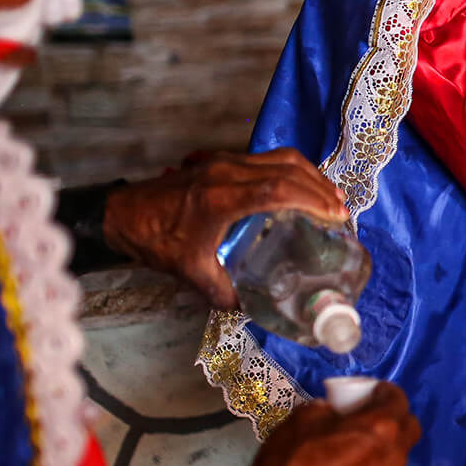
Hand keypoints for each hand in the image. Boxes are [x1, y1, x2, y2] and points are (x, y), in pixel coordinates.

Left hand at [101, 148, 348, 308]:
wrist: (124, 214)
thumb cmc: (156, 241)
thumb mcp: (192, 271)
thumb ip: (225, 292)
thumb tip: (256, 308)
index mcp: (220, 199)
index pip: (277, 189)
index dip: (311, 199)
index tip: (334, 214)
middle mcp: (227, 172)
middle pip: (287, 168)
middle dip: (320, 188)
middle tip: (341, 211)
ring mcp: (226, 161)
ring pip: (280, 158)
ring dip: (310, 175)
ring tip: (331, 197)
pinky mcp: (224, 160)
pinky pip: (268, 158)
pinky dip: (293, 171)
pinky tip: (303, 187)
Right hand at [239, 381, 420, 465]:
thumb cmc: (289, 463)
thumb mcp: (301, 419)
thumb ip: (326, 409)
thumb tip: (333, 412)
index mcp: (379, 429)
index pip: (398, 399)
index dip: (385, 391)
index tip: (372, 391)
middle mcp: (391, 456)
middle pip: (409, 428)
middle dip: (395, 416)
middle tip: (370, 414)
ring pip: (397, 454)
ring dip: (386, 443)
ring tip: (358, 442)